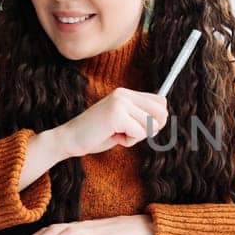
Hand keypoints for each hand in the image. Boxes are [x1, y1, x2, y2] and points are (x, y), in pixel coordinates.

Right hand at [53, 87, 168, 157]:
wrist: (70, 139)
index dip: (158, 119)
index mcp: (125, 93)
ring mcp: (119, 103)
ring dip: (137, 137)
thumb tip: (164, 117)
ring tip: (117, 134)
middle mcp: (124, 94)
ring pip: (150, 125)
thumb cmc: (97, 134)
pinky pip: (139, 133)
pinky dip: (129, 141)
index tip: (143, 128)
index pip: (160, 101)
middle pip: (161, 112)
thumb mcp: (123, 122)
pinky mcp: (116, 115)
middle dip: (152, 128)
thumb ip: (140, 116)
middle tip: (132, 134)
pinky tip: (113, 137)